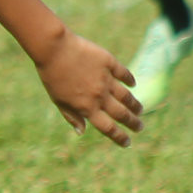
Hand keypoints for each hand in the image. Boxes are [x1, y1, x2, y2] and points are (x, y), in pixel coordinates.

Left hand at [35, 32, 142, 146]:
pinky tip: (133, 84)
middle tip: (140, 127)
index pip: (108, 128)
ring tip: (140, 110)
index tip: (127, 143)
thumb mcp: (58, 100)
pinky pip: (123, 73)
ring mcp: (106, 79)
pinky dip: (130, 80)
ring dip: (135, 105)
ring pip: (126, 96)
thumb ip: (71, 116)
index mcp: (86, 108)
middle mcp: (99, 96)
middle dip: (133, 123)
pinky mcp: (108, 62)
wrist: (53, 49)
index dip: (119, 137)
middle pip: (121, 114)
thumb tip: (82, 132)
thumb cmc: (52, 76)